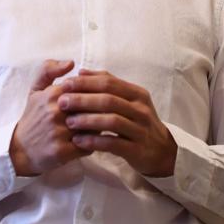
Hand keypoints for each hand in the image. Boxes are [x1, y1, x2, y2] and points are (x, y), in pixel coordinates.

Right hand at [9, 59, 90, 175]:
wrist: (19, 149)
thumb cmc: (33, 116)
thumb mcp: (36, 90)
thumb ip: (49, 70)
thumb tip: (71, 62)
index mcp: (52, 94)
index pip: (86, 89)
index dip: (94, 94)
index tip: (95, 100)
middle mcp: (55, 112)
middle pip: (92, 107)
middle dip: (100, 111)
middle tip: (102, 115)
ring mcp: (58, 132)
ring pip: (92, 127)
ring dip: (98, 128)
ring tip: (98, 129)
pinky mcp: (61, 151)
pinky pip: (88, 146)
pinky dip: (92, 145)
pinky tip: (90, 143)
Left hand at [59, 69, 177, 176]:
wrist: (161, 151)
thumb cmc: (138, 122)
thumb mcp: (129, 100)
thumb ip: (107, 84)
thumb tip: (81, 71)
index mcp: (137, 94)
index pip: (109, 82)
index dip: (85, 82)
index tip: (65, 84)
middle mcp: (141, 109)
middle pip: (109, 100)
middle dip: (82, 99)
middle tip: (62, 102)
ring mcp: (141, 130)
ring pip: (111, 121)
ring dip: (87, 120)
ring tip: (69, 122)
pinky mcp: (137, 150)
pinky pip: (113, 143)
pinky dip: (94, 141)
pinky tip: (79, 141)